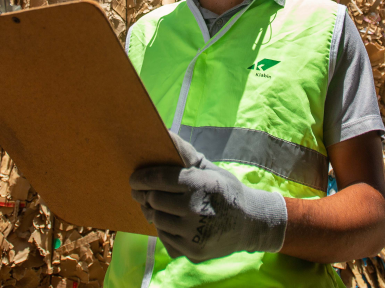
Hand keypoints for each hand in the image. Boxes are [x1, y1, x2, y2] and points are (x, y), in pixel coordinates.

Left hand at [130, 132, 287, 261]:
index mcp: (200, 184)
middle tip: (142, 192)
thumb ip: (186, 155)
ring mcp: (194, 233)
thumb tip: (166, 134)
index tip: (134, 178)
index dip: (142, 178)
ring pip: (157, 219)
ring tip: (159, 206)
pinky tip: (173, 221)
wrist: (250, 224)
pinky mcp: (192, 251)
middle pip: (154, 199)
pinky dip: (165, 228)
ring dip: (156, 211)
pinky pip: (165, 237)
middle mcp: (195, 209)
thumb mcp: (211, 170)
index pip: (160, 179)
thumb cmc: (226, 191)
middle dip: (146, 194)